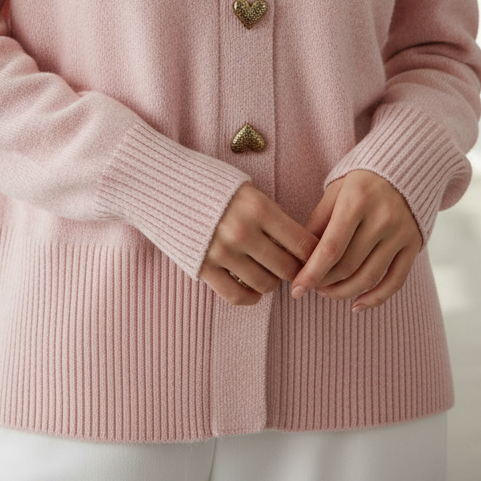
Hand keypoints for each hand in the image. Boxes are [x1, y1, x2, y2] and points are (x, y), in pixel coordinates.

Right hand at [200, 182, 318, 306]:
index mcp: (258, 207)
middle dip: (295, 270)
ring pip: (265, 284)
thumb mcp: (247, 190)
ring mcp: (222, 252)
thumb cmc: (212, 184)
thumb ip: (272, 215)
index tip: (314, 255)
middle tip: (292, 265)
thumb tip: (298, 243)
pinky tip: (253, 286)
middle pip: (287, 268)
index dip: (314, 254)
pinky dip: (251, 296)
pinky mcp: (203, 268)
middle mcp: (242, 231)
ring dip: (272, 281)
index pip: (302, 243)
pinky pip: (237, 296)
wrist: (165, 184)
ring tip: (269, 270)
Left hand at [290, 170, 421, 310]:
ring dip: (344, 292)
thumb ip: (319, 222)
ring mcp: (400, 233)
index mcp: (357, 200)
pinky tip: (357, 305)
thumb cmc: (362, 180)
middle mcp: (382, 218)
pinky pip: (395, 281)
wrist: (407, 165)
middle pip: (348, 265)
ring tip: (328, 292)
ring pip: (369, 277)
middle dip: (325, 282)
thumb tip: (299, 257)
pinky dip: (376, 299)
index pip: (331, 247)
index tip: (296, 289)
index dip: (312, 273)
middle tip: (311, 287)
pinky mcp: (414, 244)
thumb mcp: (336, 191)